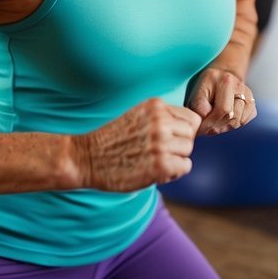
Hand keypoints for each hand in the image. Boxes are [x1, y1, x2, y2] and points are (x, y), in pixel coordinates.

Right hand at [74, 98, 201, 191]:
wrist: (86, 157)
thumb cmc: (112, 139)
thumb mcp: (137, 115)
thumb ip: (161, 117)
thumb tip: (191, 128)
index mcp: (155, 106)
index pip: (191, 117)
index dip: (183, 130)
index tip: (170, 139)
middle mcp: (160, 122)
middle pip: (191, 134)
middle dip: (179, 145)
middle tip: (159, 153)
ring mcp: (160, 143)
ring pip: (188, 151)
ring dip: (176, 159)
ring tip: (155, 161)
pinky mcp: (160, 165)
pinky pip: (184, 167)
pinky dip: (173, 172)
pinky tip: (156, 171)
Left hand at [186, 65, 255, 135]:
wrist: (223, 75)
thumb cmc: (207, 86)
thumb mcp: (197, 92)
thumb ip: (199, 106)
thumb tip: (205, 123)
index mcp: (225, 80)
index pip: (221, 110)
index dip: (209, 123)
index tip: (199, 129)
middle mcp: (239, 85)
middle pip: (231, 116)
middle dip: (216, 127)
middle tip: (206, 129)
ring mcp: (248, 94)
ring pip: (239, 122)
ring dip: (224, 128)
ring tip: (214, 124)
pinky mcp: (252, 103)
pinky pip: (244, 122)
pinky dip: (233, 125)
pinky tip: (224, 120)